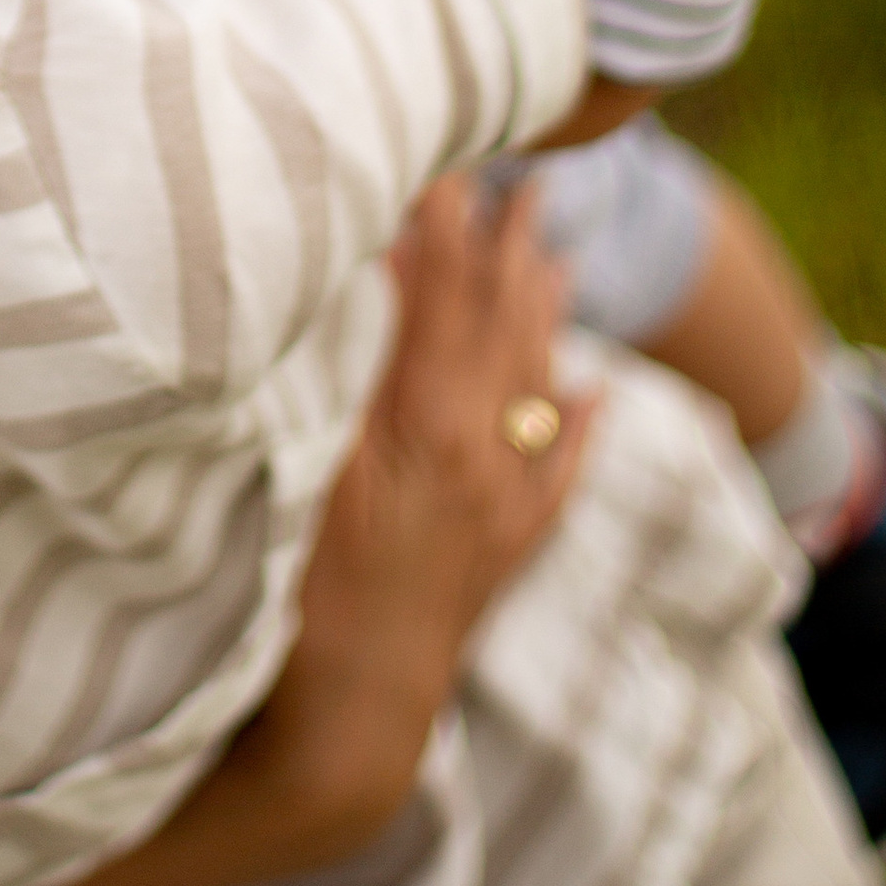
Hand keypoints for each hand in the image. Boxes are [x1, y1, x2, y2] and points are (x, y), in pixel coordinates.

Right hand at [212, 173, 594, 867]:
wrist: (347, 724)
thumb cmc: (297, 595)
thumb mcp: (302, 468)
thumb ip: (337, 371)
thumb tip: (362, 273)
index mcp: (429, 427)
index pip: (443, 300)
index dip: (446, 228)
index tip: (450, 161)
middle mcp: (481, 459)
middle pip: (501, 332)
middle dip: (509, 252)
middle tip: (527, 180)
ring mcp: (500, 510)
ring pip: (535, 390)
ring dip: (544, 317)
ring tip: (557, 256)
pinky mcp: (503, 554)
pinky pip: (555, 477)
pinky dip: (573, 430)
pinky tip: (587, 396)